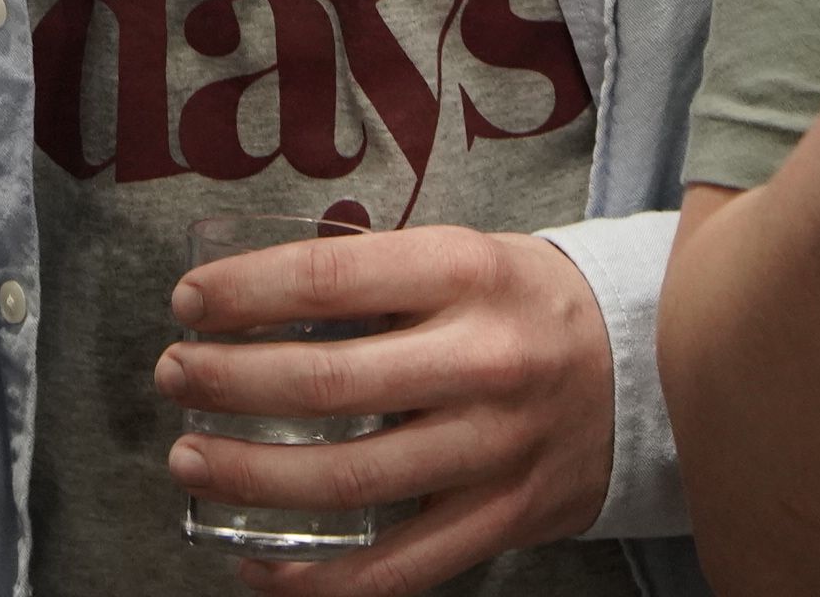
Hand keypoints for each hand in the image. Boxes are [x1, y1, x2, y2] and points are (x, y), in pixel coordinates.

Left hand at [153, 228, 610, 592]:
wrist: (645, 368)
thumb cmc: (521, 304)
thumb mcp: (463, 255)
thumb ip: (374, 274)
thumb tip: (247, 289)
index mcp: (466, 273)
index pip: (331, 277)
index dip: (246, 291)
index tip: (188, 301)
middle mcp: (483, 362)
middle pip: (329, 383)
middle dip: (230, 384)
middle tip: (174, 378)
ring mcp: (496, 449)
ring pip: (352, 481)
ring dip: (253, 477)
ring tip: (190, 461)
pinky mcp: (503, 519)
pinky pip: (399, 567)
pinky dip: (318, 578)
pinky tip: (256, 566)